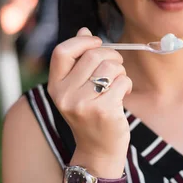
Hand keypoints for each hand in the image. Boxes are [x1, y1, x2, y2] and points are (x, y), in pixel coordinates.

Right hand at [47, 27, 132, 174]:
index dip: (82, 42)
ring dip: (121, 72)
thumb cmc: (91, 114)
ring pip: (111, 67)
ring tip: (118, 85)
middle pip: (93, 55)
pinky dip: (128, 85)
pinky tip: (123, 96)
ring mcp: (83, 104)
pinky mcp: (103, 111)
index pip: (62, 51)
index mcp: (55, 86)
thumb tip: (83, 30)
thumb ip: (79, 61)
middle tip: (116, 68)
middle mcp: (64, 95)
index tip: (96, 42)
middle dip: (112, 56)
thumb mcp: (77, 89)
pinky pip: (123, 81)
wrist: (98, 151)